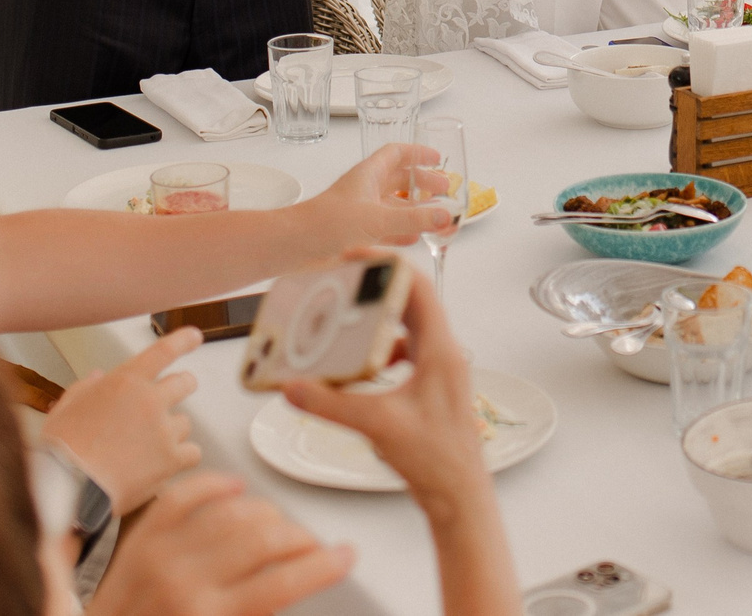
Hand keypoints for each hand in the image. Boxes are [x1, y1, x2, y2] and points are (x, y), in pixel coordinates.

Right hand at [42, 328, 203, 514]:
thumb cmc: (60, 451)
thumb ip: (83, 389)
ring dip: (172, 431)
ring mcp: (163, 430)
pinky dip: (181, 458)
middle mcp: (150, 400)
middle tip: (168, 402)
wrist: (68, 490)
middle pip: (185, 383)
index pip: (163, 351)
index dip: (183, 341)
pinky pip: (192, 452)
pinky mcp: (171, 459)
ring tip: (146, 449)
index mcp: (124, 381)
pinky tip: (161, 466)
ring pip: (185, 422)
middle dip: (181, 387)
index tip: (195, 336)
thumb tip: (97, 377)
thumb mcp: (64, 410)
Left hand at [83, 473, 352, 615]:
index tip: (343, 557)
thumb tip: (285, 592)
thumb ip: (251, 612)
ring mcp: (159, 552)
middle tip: (316, 545)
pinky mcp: (140, 535)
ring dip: (267, 512)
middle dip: (303, 538)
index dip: (323, 566)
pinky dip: (215, 485)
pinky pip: (185, 494)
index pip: (284, 582)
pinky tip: (237, 487)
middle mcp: (184, 581)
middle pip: (265, 538)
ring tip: (281, 524)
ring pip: (233, 510)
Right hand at [280, 274, 493, 520]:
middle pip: (411, 302)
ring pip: (407, 328)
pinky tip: (356, 368)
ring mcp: (439, 370)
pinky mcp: (431, 387)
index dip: (388, 263)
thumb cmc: (436, 460)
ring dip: (377, 320)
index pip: (418, 287)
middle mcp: (443, 353)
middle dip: (377, 287)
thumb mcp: (377, 426)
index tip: (356, 255)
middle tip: (342, 282)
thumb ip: (331, 405)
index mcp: (439, 350)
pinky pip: (404, 354)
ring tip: (344, 321)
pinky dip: (379, 352)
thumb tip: (292, 387)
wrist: (460, 497)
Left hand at [296, 144, 452, 253]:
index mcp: (368, 175)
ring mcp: (360, 212)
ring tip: (435, 216)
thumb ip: (413, 218)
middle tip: (443, 190)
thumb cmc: (329, 223)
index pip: (396, 153)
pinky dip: (402, 231)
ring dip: (414, 209)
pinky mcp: (355, 233)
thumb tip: (446, 214)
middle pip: (399, 179)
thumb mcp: (377, 218)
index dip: (417, 153)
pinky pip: (385, 228)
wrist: (296, 246)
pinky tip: (414, 238)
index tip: (437, 158)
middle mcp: (365, 190)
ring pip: (393, 205)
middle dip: (422, 183)